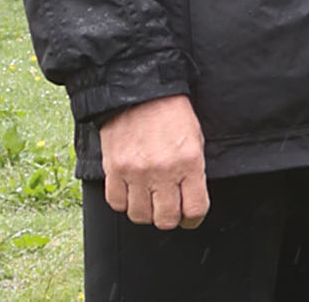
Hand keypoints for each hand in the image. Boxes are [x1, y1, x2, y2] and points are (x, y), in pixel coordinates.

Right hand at [100, 95, 207, 229]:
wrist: (139, 89)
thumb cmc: (170, 110)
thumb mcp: (194, 137)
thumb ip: (193, 170)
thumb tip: (191, 197)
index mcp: (188, 161)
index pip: (195, 209)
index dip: (194, 218)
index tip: (191, 217)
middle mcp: (162, 171)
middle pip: (166, 220)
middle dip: (170, 217)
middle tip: (169, 207)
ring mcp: (136, 172)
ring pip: (140, 216)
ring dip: (146, 211)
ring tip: (149, 197)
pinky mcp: (114, 170)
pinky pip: (117, 204)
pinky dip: (124, 201)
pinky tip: (132, 189)